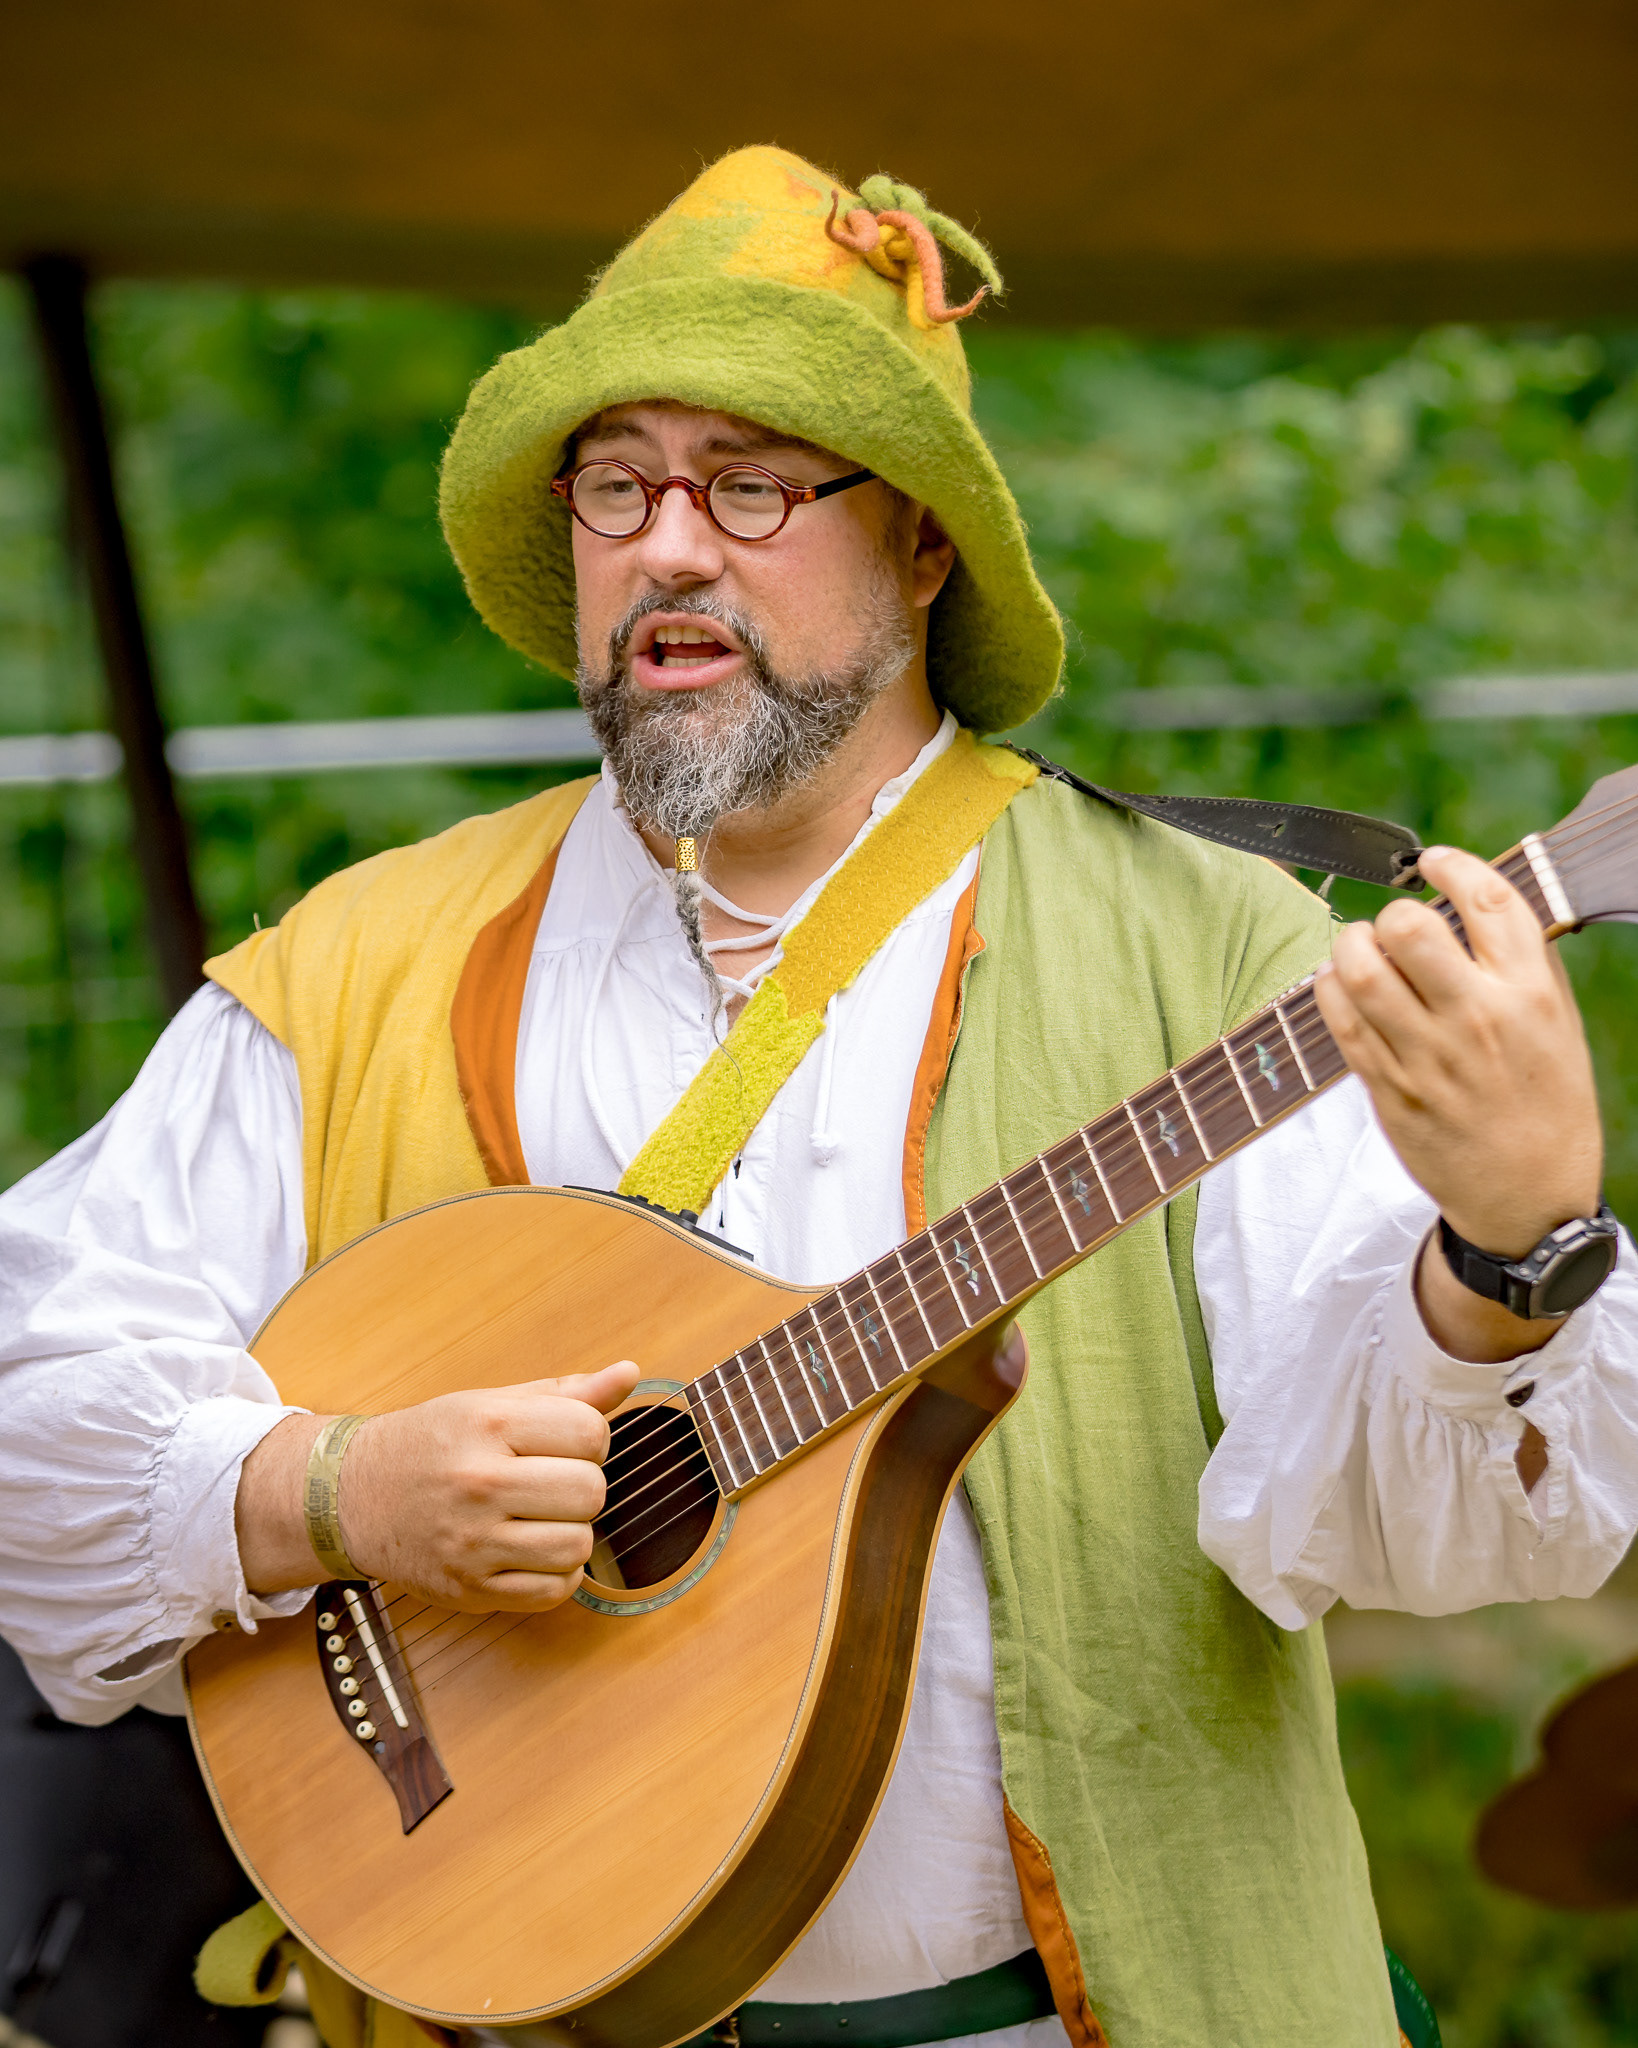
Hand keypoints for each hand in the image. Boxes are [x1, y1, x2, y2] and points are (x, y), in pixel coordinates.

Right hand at [236, 1361, 639, 1610]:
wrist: (352, 1495)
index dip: (589, 1438)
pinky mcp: (469, 1589)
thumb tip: (629, 1371)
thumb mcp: (492, 1403)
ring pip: (577, 1546)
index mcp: (489, 1424)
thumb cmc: (432, 1444)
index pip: (591, 1432)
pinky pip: (553, 1592)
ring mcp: (472, 1541)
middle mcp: (479, 1482)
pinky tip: (530, 1552)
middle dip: (582, 1486)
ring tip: (541, 1519)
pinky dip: (555, 1576)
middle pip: (590, 1492)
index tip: (564, 1443)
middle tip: (551, 1483)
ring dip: (571, 1533)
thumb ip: (567, 1393)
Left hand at [1312, 844, 1602, 1362]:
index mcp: (1530, 994)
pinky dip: (1330, 988)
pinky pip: (1340, 1020)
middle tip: (1395, 926)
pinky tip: (1341, 984)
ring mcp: (1427, 1057)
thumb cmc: (1546, 1100)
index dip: (1450, 865)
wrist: (1531, 1197)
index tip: (1431, 862)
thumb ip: (1519, 961)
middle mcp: (1477, 1019)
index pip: (1487, 901)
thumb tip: (1474, 898)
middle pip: (1410, 929)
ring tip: (1360, 949)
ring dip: (1350, 945)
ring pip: (1362, 971)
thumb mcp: (1557, 1024)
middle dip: (1392, 913)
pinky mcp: (1388, 1089)